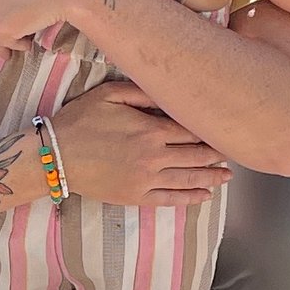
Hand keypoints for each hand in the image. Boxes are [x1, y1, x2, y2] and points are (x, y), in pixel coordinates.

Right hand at [50, 78, 230, 207]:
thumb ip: (141, 91)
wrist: (56, 156)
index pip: (190, 131)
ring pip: (188, 179)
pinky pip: (170, 199)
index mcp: (150, 130)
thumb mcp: (109, 94)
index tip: (224, 129)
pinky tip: (205, 196)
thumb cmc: (80, 121)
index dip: (209, 131)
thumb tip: (168, 90)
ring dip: (211, 177)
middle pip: (195, 155)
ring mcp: (146, 180)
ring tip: (227, 176)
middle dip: (216, 154)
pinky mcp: (136, 196)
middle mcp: (154, 157)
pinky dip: (190, 198)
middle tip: (233, 153)